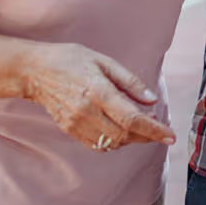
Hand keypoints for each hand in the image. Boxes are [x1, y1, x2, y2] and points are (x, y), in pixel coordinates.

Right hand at [22, 44, 174, 150]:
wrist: (35, 70)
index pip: (132, 119)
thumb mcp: (104, 61)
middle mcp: (86, 111)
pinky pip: (97, 145)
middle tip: (159, 128)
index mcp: (98, 91)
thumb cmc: (71, 60)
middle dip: (147, 136)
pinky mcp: (69, 130)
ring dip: (131, 139)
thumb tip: (152, 100)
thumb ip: (130, 82)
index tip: (170, 136)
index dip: (154, 130)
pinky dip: (114, 142)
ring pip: (111, 143)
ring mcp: (75, 123)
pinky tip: (121, 130)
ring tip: (141, 126)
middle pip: (124, 135)